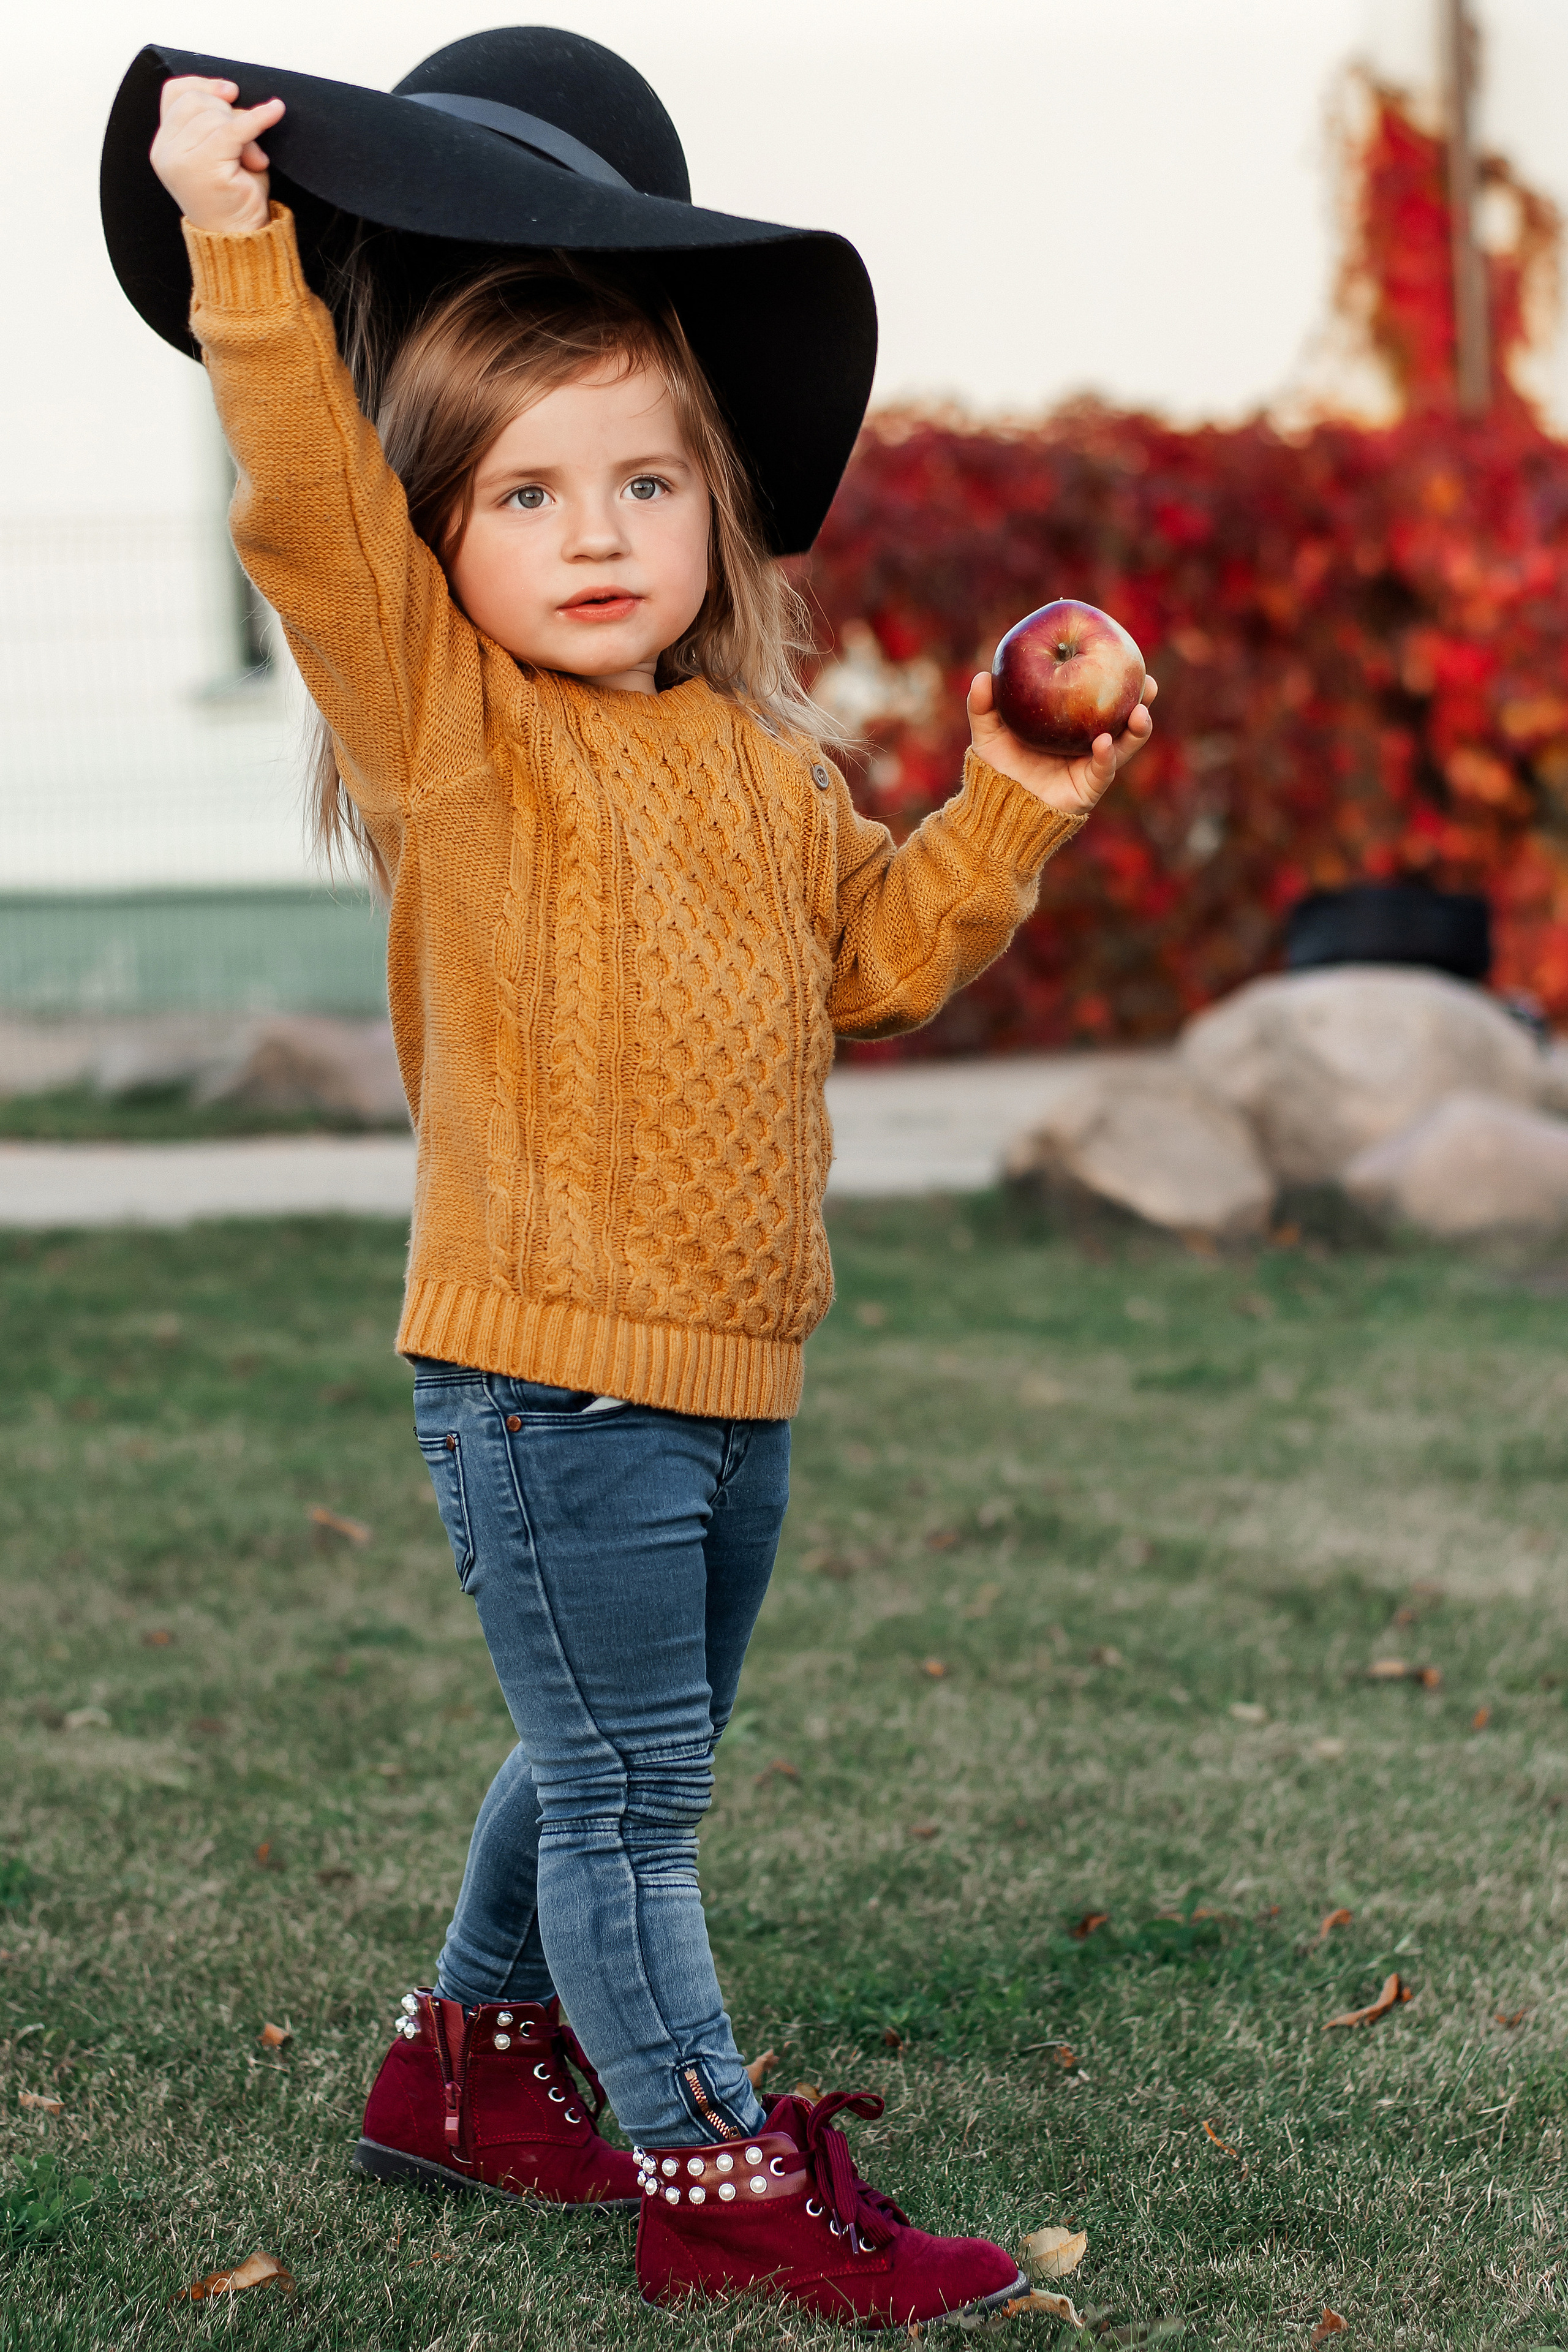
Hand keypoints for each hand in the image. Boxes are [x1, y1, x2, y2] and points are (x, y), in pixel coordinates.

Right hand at [150, 75, 284, 235]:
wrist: (241, 240)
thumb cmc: (235, 197)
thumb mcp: (221, 150)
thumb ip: (217, 121)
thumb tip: (230, 92)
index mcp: (165, 145)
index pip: (174, 93)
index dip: (203, 85)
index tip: (231, 91)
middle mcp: (166, 151)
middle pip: (199, 101)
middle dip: (229, 113)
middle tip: (248, 145)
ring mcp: (181, 159)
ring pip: (216, 116)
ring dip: (245, 132)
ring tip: (255, 161)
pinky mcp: (204, 167)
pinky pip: (234, 129)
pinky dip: (258, 118)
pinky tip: (276, 111)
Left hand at [967, 669, 1157, 815]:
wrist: (997, 808)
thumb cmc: (997, 767)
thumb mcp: (988, 733)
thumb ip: (983, 706)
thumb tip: (982, 676)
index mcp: (1073, 722)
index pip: (1100, 695)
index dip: (1116, 678)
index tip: (1124, 653)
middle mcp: (1088, 741)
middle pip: (1123, 718)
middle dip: (1141, 701)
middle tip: (1148, 682)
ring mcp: (1092, 765)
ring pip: (1124, 745)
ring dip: (1137, 729)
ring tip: (1140, 712)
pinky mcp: (1088, 788)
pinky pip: (1103, 771)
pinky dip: (1106, 756)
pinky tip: (1104, 742)